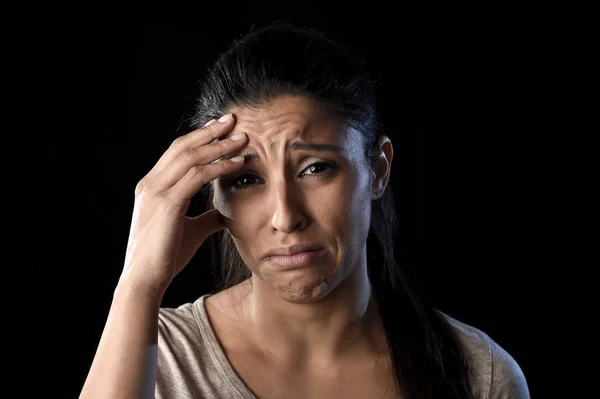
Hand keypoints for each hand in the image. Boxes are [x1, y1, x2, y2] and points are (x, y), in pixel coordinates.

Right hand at [118, 114, 246, 294]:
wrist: (145, 279)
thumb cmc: (166, 256)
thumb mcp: (190, 230)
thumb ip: (206, 217)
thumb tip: (223, 213)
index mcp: (152, 186)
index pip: (177, 152)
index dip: (200, 138)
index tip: (221, 128)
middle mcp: (151, 184)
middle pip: (183, 147)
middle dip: (209, 131)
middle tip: (233, 119)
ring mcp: (156, 192)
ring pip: (191, 157)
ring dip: (219, 145)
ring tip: (243, 138)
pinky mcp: (167, 204)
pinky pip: (197, 177)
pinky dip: (219, 166)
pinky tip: (238, 163)